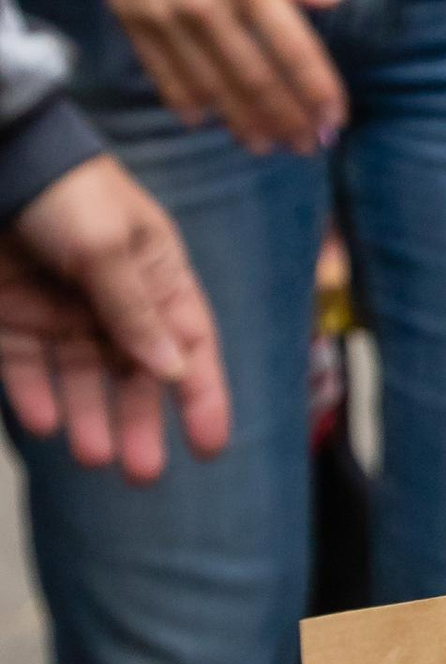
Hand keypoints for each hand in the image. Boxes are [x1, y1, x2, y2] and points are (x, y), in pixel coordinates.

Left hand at [0, 154, 230, 478]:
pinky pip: (28, 367)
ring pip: (83, 378)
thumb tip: (173, 370)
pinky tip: (46, 423)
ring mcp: (61, 308)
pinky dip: (37, 397)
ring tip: (91, 456)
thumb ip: (136, 312)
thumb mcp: (108, 248)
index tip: (209, 446)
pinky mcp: (14, 316)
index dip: (203, 395)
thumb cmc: (64, 190)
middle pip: (135, 373)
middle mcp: (113, 299)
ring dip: (90, 418)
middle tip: (142, 473)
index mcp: (155, 274)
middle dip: (139, 423)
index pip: (190, 343)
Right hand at [92, 0, 346, 156]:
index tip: (335, 119)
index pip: (295, 49)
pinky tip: (207, 121)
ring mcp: (167, 16)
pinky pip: (164, 75)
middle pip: (257, 79)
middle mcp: (209, 3)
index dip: (318, 90)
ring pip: (213, 87)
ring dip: (243, 123)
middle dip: (286, 119)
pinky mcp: (134, 20)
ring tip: (266, 145)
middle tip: (307, 145)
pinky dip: (187, 104)